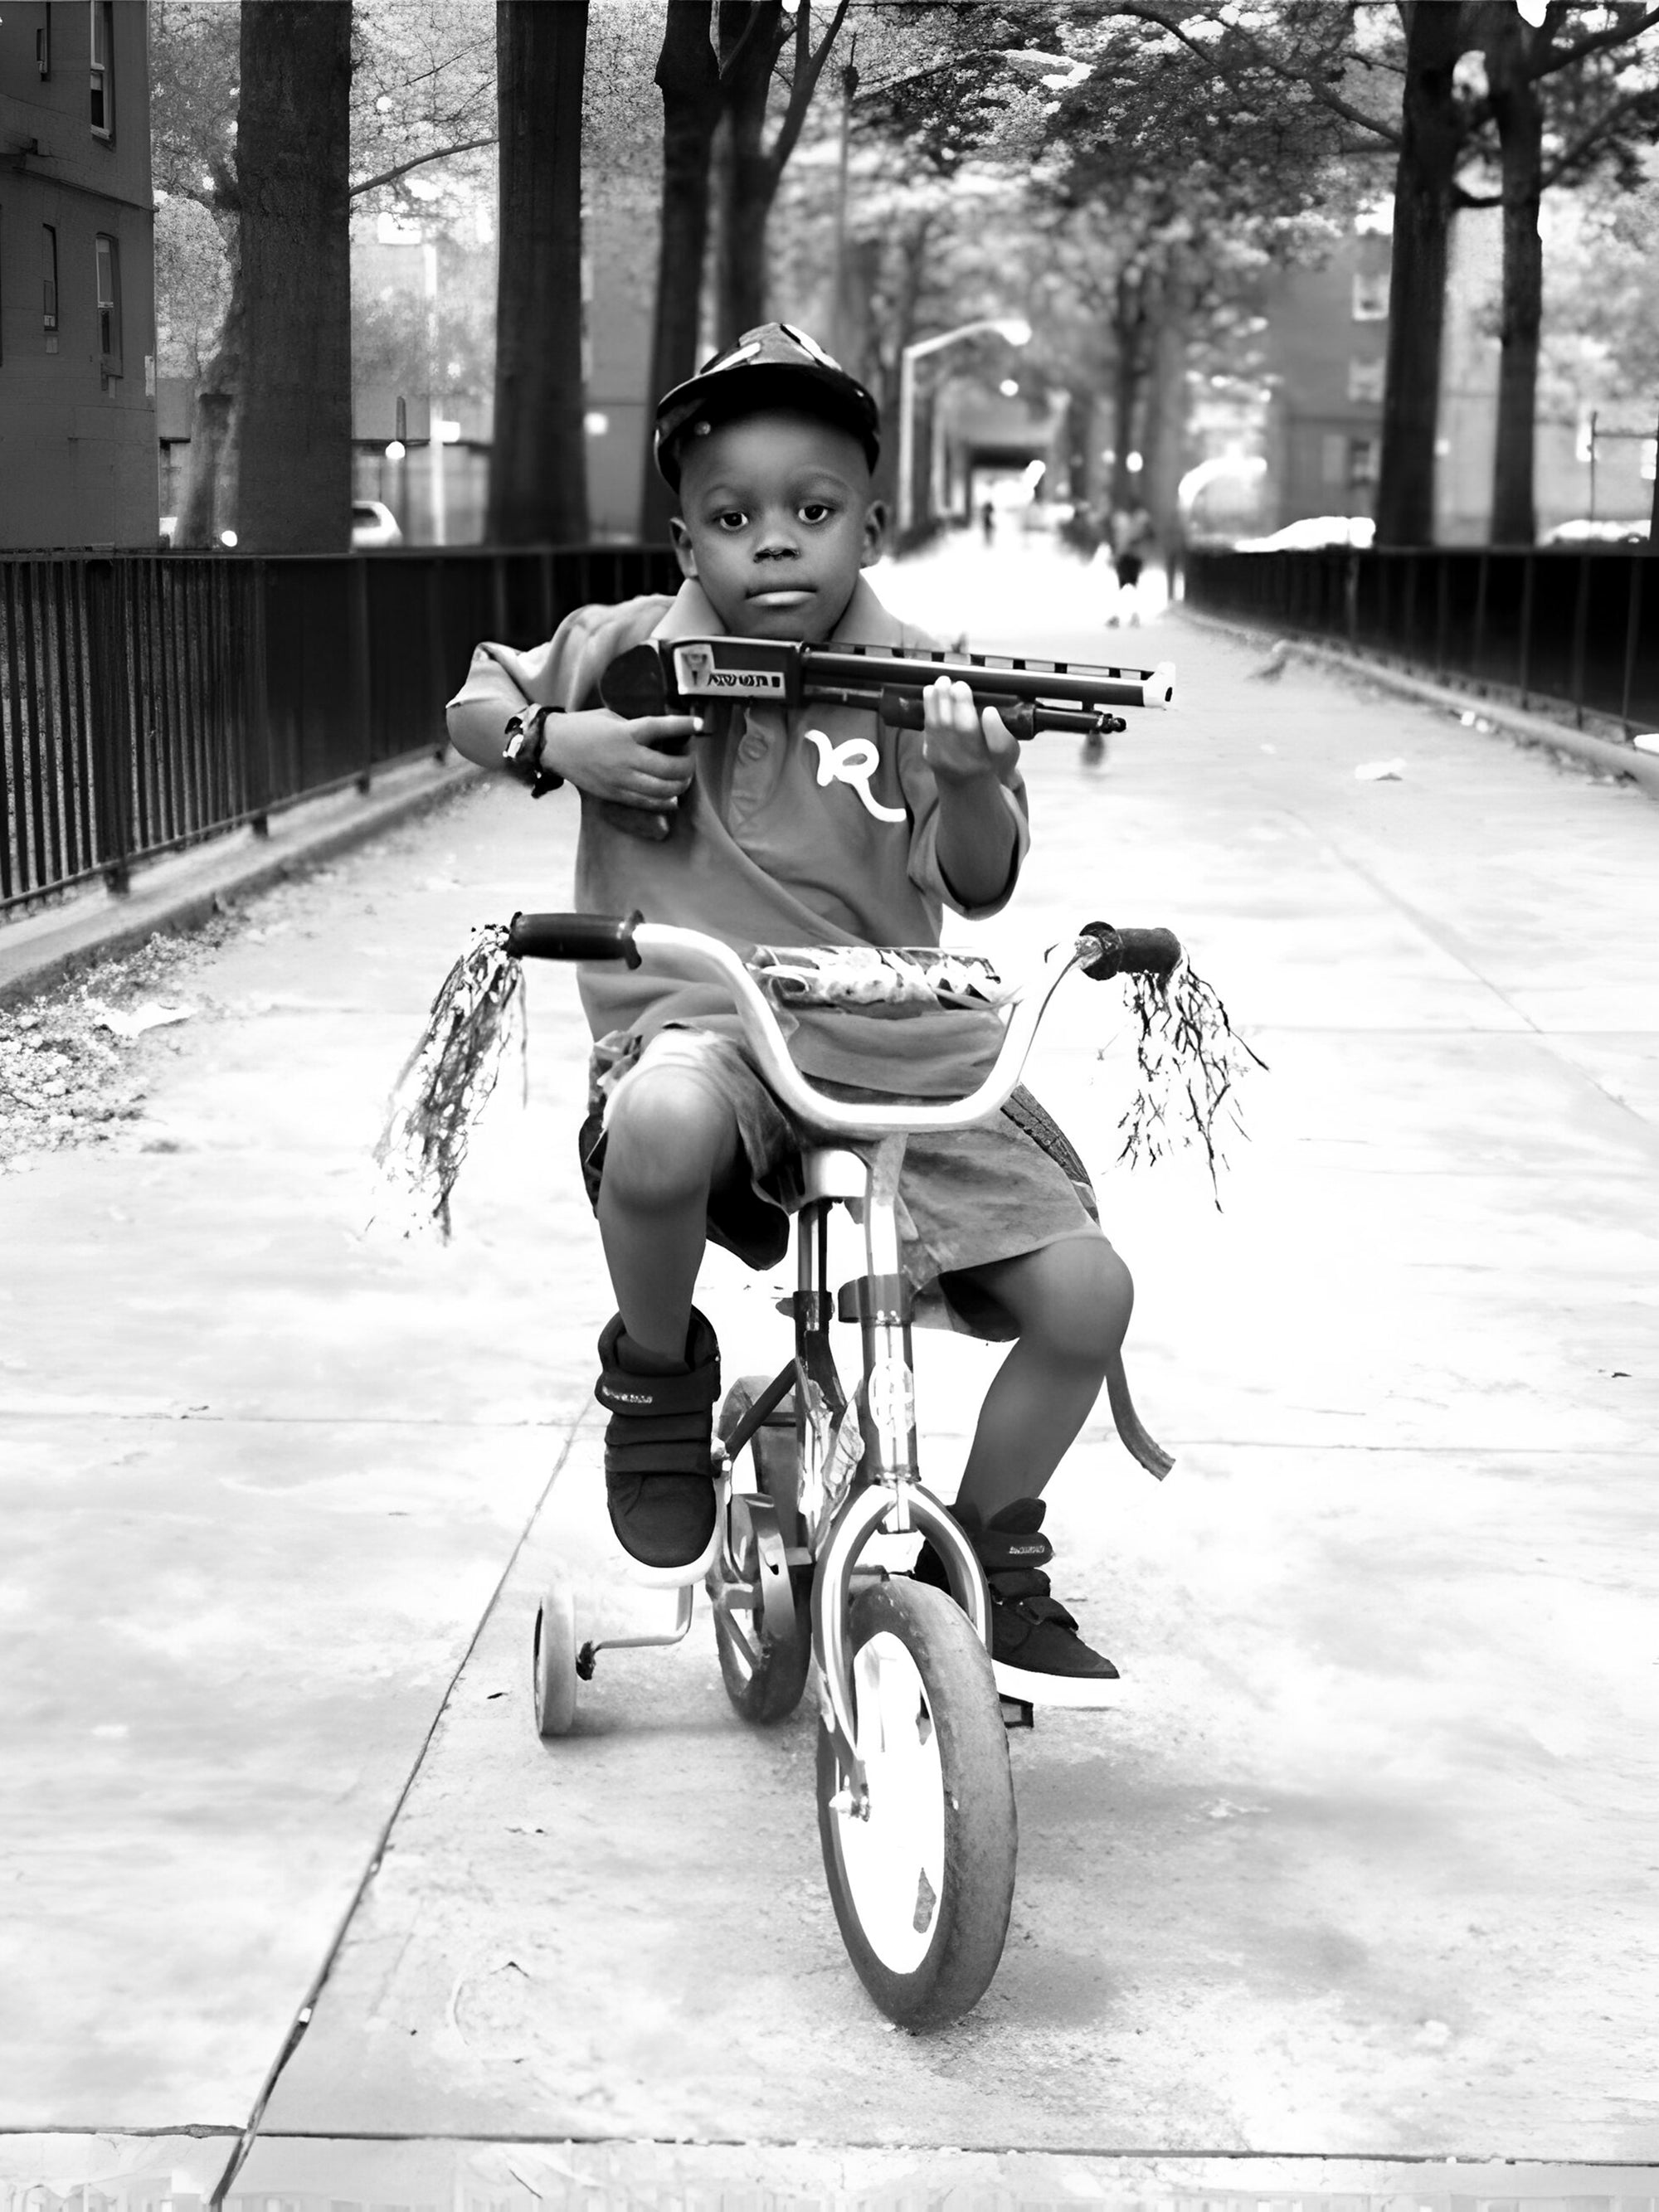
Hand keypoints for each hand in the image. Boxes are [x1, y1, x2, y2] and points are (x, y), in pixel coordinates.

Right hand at [542, 707, 699, 817]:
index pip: (662, 728)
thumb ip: (637, 728)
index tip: (699, 725)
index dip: (684, 726)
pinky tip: (671, 795)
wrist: (555, 746)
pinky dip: (666, 800)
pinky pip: (648, 803)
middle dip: (688, 765)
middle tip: (690, 759)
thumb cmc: (584, 727)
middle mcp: (626, 757)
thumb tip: (664, 737)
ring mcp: (621, 779)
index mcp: (625, 732)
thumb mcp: (613, 718)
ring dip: (680, 785)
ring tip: (682, 777)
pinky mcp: (616, 794)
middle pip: (670, 767)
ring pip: (664, 790)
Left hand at [920, 677, 1015, 786]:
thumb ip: (1000, 732)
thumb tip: (989, 712)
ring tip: (942, 682)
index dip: (994, 728)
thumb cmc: (987, 759)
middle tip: (958, 683)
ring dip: (940, 701)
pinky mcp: (930, 756)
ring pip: (942, 727)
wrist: (964, 784)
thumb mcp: (1005, 750)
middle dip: (959, 704)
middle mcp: (971, 764)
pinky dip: (929, 708)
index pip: (998, 747)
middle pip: (964, 732)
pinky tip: (930, 692)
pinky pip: (929, 728)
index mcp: (994, 760)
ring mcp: (948, 761)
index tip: (990, 709)